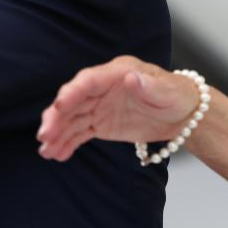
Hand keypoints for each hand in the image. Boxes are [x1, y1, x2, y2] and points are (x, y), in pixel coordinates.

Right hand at [36, 55, 199, 160]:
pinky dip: (67, 143)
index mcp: (114, 74)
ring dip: (57, 133)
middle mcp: (100, 88)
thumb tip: (132, 78)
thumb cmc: (176, 95)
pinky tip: (56, 154)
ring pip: (72, 119)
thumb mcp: (167, 90)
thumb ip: (148, 85)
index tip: (58, 106)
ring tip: (45, 151)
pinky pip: (80, 133)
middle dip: (56, 117)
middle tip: (44, 135)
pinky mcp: (100, 123)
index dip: (71, 93)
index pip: (87, 81)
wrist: (183, 114)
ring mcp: (98, 106)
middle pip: (73, 101)